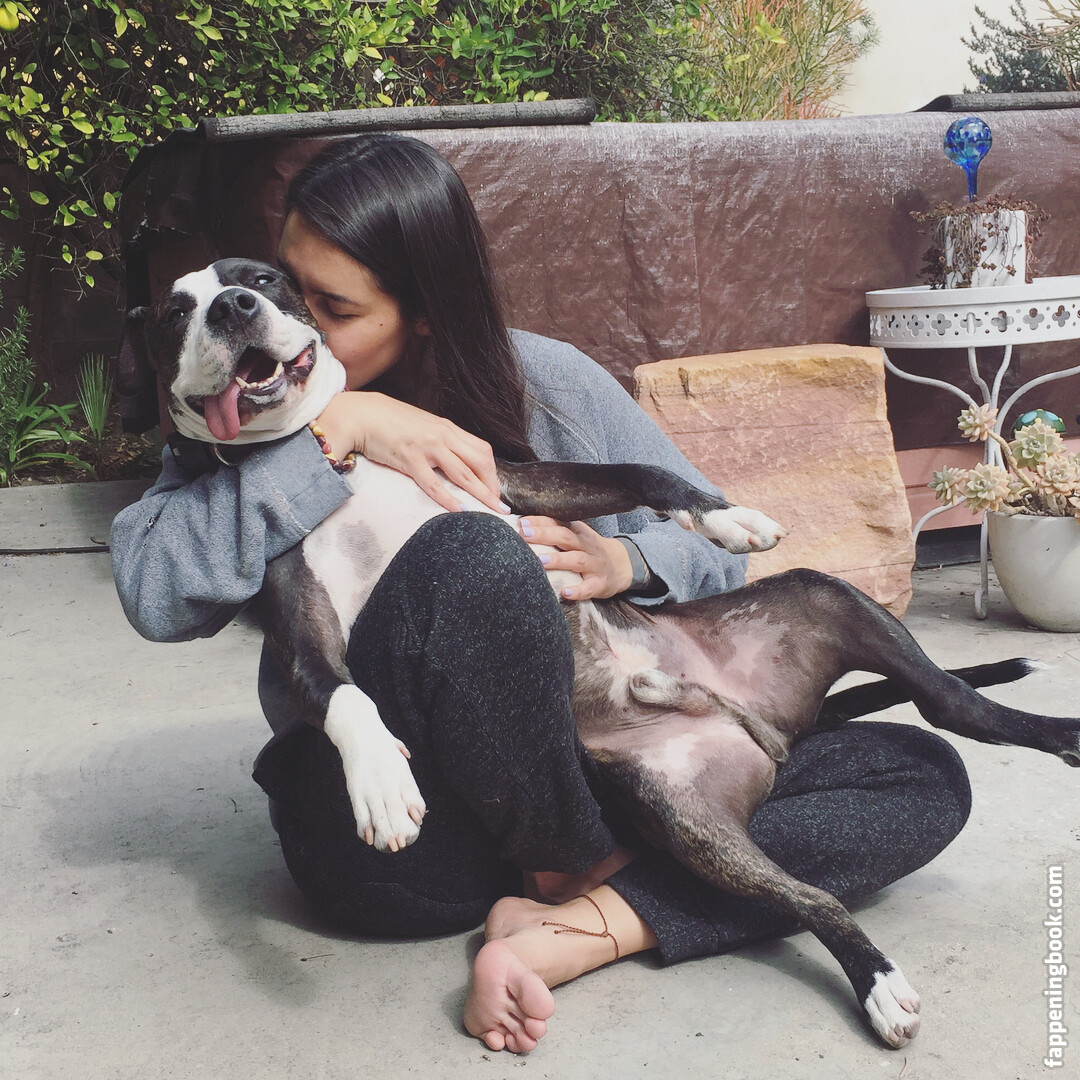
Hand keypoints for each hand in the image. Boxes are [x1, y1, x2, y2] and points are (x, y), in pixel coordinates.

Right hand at [315, 391, 505, 512]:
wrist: (361, 414)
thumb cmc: (390, 423)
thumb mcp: (423, 428)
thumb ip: (440, 442)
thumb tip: (455, 461)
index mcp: (447, 429)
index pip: (481, 450)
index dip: (492, 473)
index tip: (495, 490)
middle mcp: (443, 435)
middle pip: (480, 461)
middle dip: (492, 486)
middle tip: (497, 506)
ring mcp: (427, 447)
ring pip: (463, 473)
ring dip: (480, 494)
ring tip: (491, 513)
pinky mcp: (409, 458)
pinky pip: (433, 483)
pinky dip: (449, 498)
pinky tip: (460, 510)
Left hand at [519, 517, 633, 600]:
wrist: (622, 565)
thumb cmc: (589, 551)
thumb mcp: (576, 537)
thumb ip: (555, 531)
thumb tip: (522, 526)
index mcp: (578, 532)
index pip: (558, 522)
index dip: (540, 522)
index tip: (521, 523)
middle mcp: (587, 545)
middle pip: (565, 537)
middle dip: (544, 535)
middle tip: (524, 534)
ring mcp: (595, 564)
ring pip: (576, 560)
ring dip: (558, 560)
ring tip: (540, 561)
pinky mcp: (600, 583)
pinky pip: (589, 587)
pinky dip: (578, 591)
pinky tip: (565, 592)